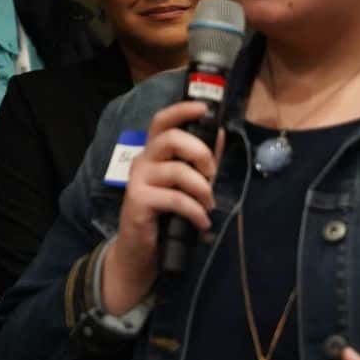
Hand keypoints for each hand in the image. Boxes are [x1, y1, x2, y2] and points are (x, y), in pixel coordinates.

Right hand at [101, 101, 220, 313]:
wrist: (141, 251)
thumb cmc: (165, 215)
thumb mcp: (187, 185)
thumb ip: (201, 161)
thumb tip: (220, 134)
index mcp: (154, 153)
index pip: (162, 121)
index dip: (182, 110)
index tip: (205, 108)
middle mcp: (143, 161)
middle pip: (170, 138)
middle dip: (199, 152)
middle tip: (211, 173)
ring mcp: (138, 180)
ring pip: (177, 171)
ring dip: (202, 189)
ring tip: (208, 206)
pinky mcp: (139, 201)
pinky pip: (175, 199)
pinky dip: (195, 211)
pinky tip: (202, 223)